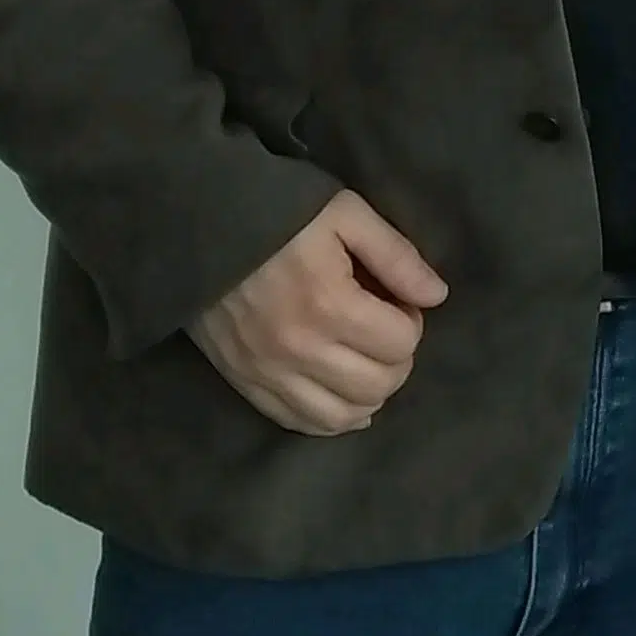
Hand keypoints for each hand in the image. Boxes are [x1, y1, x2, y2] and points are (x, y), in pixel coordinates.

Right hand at [188, 191, 448, 435]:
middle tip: (385, 328)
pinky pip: (298, 423)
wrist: (198, 222)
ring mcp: (267, 373)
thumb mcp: (345, 213)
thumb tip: (437, 296)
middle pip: (378, 385)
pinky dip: (330, 418)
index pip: (401, 342)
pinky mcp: (244, 383)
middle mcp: (299, 350)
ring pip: (341, 416)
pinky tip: (342, 396)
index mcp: (329, 304)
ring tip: (367, 360)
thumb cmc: (279, 211)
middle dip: (397, 359)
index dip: (411, 321)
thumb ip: (396, 255)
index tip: (397, 301)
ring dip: (369, 395)